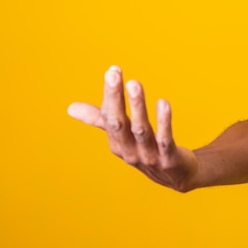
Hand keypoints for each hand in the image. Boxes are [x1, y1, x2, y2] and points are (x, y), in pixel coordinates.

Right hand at [68, 66, 197, 191]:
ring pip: (140, 130)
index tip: (113, 70)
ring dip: (137, 106)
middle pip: (119, 123)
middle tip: (114, 75)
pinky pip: (165, 139)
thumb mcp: (123, 136)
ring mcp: (149, 156)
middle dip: (115, 99)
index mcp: (117, 143)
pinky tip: (163, 103)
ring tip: (134, 84)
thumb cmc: (146, 150)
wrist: (177, 176)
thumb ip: (102, 119)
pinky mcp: (169, 159)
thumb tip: (70, 108)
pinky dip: (163, 122)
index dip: (110, 94)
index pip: (109, 117)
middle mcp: (129, 150)